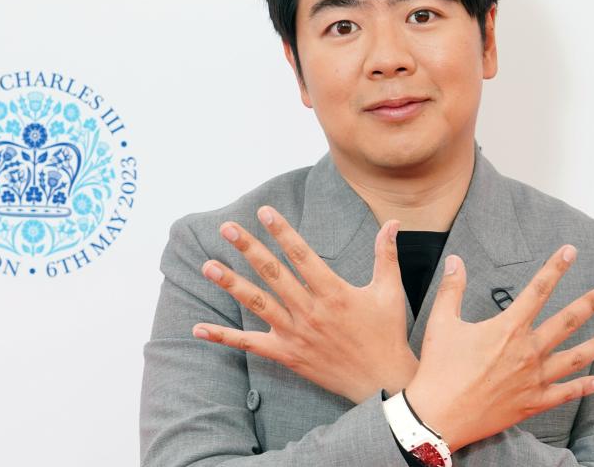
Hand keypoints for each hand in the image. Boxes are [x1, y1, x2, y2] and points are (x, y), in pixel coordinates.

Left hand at [191, 205, 418, 403]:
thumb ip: (386, 253)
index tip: (265, 212)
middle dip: (249, 249)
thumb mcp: (389, 290)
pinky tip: (200, 328)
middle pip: (274, 274)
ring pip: (258, 304)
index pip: (302, 255)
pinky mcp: (287, 355)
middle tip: (227, 228)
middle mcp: (311, 311)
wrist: (382, 381)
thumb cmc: (387, 333)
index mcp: (334, 292)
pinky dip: (224, 337)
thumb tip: (393, 222)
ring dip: (232, 284)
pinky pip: (251, 344)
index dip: (283, 232)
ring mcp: (296, 334)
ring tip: (208, 266)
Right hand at [403, 245, 593, 451]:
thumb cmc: (438, 369)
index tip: (570, 251)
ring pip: (574, 358)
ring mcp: (533, 379)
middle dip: (589, 304)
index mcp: (508, 328)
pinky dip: (582, 387)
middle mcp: (527, 351)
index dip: (555, 268)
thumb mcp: (441, 322)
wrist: (439, 416)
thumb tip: (455, 260)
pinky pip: (564, 393)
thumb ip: (452, 289)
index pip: (538, 290)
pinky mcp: (532, 404)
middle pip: (566, 322)